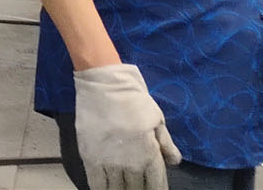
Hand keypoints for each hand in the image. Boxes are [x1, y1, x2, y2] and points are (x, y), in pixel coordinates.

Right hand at [73, 64, 180, 189]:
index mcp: (150, 155)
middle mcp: (131, 164)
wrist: (103, 83)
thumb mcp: (157, 119)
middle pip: (136, 189)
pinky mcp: (89, 156)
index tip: (153, 188)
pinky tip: (104, 188)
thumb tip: (174, 163)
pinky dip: (101, 189)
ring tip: (121, 187)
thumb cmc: (134, 99)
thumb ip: (166, 144)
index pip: (156, 186)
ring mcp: (108, 161)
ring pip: (116, 189)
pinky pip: (96, 182)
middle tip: (135, 185)